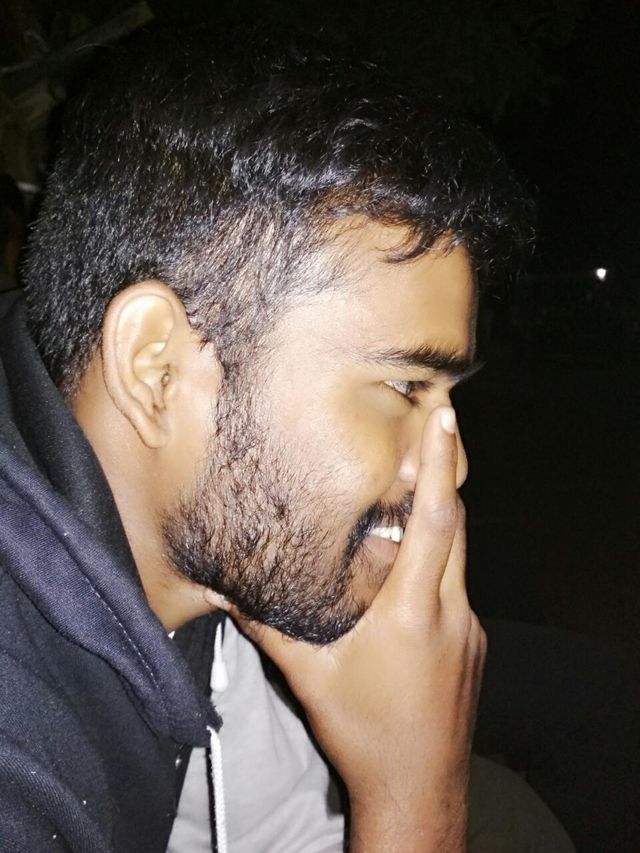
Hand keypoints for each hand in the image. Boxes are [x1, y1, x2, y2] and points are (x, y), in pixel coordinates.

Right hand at [230, 406, 485, 850]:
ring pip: (461, 555)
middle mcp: (449, 610)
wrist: (419, 791)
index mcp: (410, 610)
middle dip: (446, 474)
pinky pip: (459, 585)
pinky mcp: (473, 644)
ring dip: (443, 516)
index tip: (446, 419)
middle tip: (433, 428)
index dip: (440, 465)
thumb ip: (267, 626)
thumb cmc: (361, 732)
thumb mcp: (308, 676)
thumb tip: (226, 589)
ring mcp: (468, 628)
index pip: (435, 521)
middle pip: (457, 526)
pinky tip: (412, 567)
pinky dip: (441, 560)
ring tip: (419, 483)